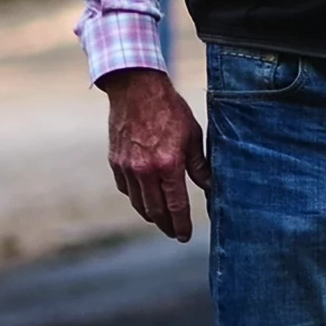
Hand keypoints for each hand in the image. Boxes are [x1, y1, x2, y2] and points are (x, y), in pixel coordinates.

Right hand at [103, 67, 211, 241]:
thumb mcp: (192, 136)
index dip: (181, 224)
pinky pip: (125, 189)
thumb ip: (199, 165)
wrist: (136, 90)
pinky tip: (144, 197)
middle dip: (166, 226)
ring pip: (138, 204)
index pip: (176, 206)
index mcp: (168, 165)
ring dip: (151, 215)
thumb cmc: (169, 110)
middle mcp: (145, 171)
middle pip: (155, 211)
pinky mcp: (115, 162)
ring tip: (161, 220)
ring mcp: (127, 168)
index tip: (184, 236)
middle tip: (174, 233)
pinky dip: (136, 197)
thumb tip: (210, 187)